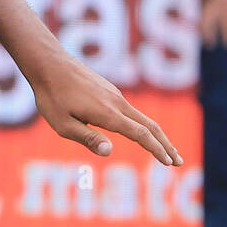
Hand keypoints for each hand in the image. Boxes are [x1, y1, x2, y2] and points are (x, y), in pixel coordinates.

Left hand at [29, 53, 181, 164]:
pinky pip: (131, 111)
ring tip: (163, 150)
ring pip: (142, 117)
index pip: (141, 134)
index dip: (157, 150)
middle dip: (166, 145)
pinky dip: (143, 125)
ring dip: (156, 135)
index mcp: (108, 113)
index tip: (169, 163)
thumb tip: (110, 152)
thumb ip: (87, 138)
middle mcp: (117, 102)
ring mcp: (115, 94)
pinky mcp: (109, 90)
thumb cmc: (51, 96)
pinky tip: (139, 133)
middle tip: (177, 162)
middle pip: (150, 126)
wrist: (49, 63)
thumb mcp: (63, 124)